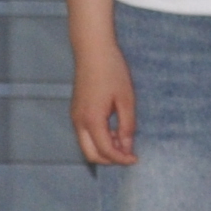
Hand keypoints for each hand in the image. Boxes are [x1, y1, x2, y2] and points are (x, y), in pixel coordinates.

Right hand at [70, 45, 137, 166]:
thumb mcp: (126, 100)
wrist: (93, 51)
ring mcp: (75, 116)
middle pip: (91, 154)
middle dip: (110, 159)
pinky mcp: (76, 111)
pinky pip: (85, 134)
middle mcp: (79, 122)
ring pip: (86, 145)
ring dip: (104, 148)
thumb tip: (127, 147)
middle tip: (128, 153)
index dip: (121, 159)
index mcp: (92, 120)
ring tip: (123, 136)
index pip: (105, 151)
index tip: (135, 159)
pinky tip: (114, 128)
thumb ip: (127, 126)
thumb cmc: (112, 71)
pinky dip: (98, 138)